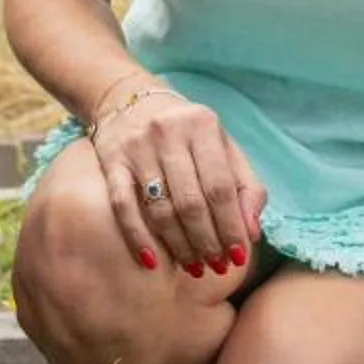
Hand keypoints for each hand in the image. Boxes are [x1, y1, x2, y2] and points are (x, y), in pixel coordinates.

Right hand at [87, 83, 265, 277]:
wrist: (128, 97)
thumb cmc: (187, 132)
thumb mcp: (222, 147)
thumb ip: (245, 186)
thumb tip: (252, 233)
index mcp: (202, 126)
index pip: (221, 187)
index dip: (231, 226)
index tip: (239, 256)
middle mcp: (169, 132)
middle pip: (191, 201)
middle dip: (207, 241)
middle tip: (215, 266)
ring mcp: (137, 147)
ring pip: (160, 208)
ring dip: (179, 244)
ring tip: (192, 265)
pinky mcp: (111, 161)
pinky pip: (123, 205)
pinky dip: (137, 236)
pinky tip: (151, 261)